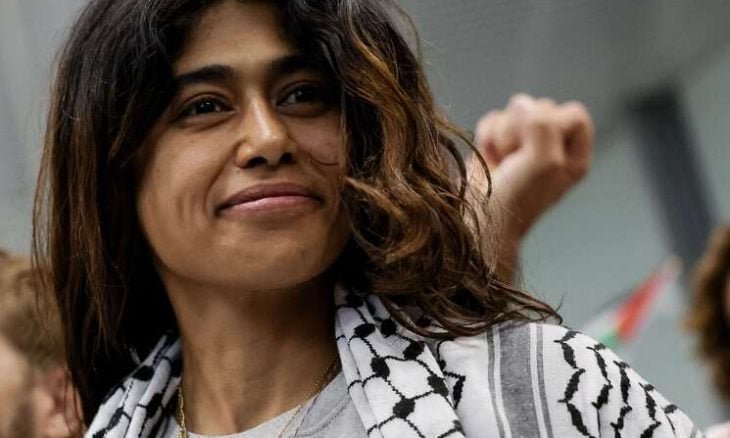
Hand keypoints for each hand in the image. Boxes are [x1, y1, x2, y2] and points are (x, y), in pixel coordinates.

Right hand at [467, 94, 593, 281]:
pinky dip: (487, 138)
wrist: (479, 217)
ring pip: (514, 110)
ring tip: (503, 163)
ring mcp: (523, 142)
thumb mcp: (545, 162)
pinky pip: (493, 119)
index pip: (573, 113)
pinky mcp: (497, 142)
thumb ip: (543, 125)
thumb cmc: (517, 198)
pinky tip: (490, 160)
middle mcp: (551, 145)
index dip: (554, 123)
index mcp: (573, 153)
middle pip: (541, 107)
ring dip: (504, 135)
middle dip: (524, 131)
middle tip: (517, 161)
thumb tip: (522, 104)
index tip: (540, 148)